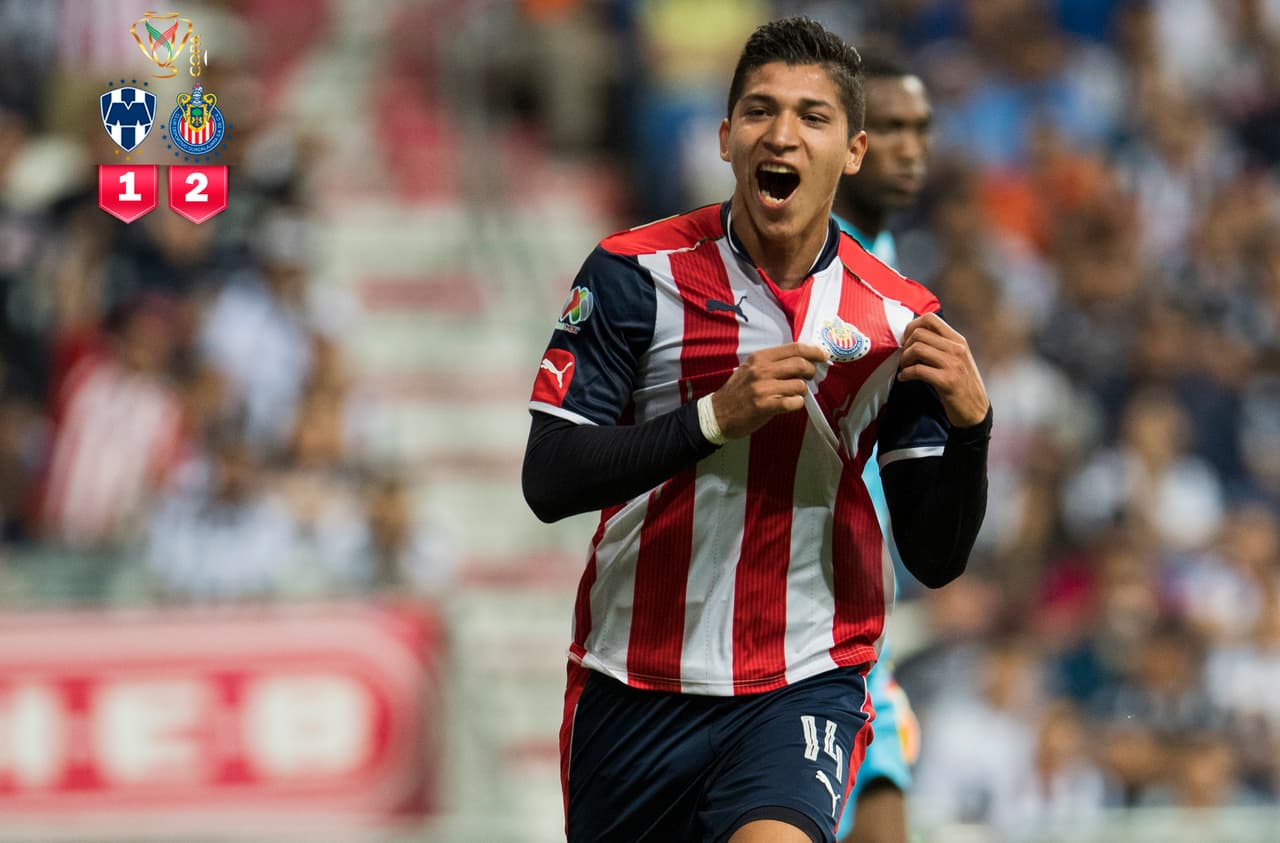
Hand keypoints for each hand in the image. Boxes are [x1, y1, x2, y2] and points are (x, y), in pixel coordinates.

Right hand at [710, 342, 828, 438]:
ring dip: (801, 391)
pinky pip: (793, 402)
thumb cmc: (737, 392)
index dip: (813, 351)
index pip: (794, 348)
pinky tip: (789, 404)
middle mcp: (761, 370)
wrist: (717, 414)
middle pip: (800, 364)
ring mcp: (763, 388)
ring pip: (799, 385)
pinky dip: (796, 404)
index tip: (823, 355)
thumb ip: (772, 363)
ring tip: (793, 394)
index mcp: (759, 357)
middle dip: (811, 371)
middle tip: (810, 377)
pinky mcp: (765, 406)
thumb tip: (801, 359)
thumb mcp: (750, 369)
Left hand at [898, 312, 989, 426]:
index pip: (930, 318)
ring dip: (904, 360)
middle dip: (905, 346)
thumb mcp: (956, 359)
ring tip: (904, 368)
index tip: (906, 341)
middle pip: (919, 333)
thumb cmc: (961, 385)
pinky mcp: (948, 381)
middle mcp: (957, 349)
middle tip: (904, 359)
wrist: (976, 411)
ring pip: (917, 349)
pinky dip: (906, 374)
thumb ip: (940, 346)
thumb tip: (912, 336)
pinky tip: (904, 378)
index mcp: (958, 340)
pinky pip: (918, 370)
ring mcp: (953, 364)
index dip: (912, 327)